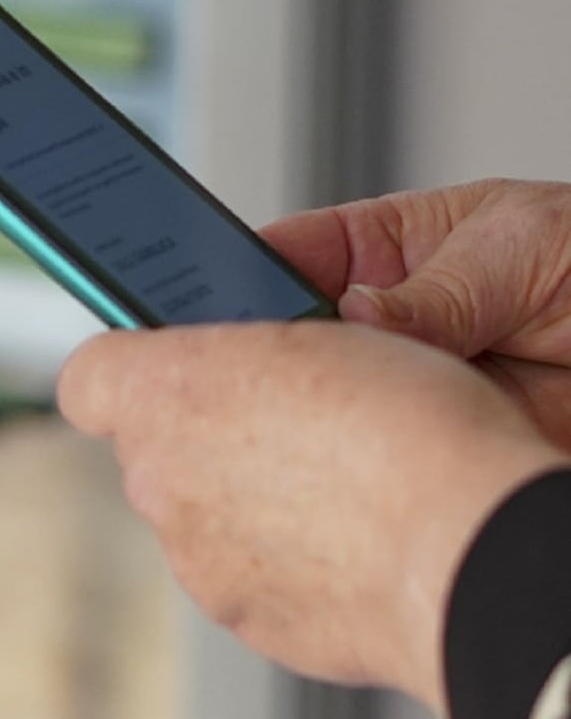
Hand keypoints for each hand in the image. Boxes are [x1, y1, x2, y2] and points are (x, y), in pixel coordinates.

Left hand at [58, 321, 566, 710]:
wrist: (464, 546)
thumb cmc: (405, 430)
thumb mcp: (321, 335)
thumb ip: (247, 354)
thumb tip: (238, 362)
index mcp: (162, 393)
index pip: (89, 377)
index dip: (130, 370)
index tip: (169, 364)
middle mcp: (158, 480)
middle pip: (154, 449)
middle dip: (208, 437)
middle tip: (289, 424)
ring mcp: (193, 558)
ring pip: (201, 517)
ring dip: (249, 503)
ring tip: (338, 488)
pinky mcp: (241, 616)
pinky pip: (248, 576)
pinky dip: (287, 562)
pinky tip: (350, 543)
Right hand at [266, 179, 570, 442]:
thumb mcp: (512, 249)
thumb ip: (431, 291)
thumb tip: (357, 318)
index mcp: (378, 250)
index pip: (283, 258)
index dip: (236, 276)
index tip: (208, 301)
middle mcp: (381, 325)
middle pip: (290, 343)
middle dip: (272, 356)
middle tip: (271, 367)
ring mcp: (407, 389)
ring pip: (332, 409)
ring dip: (326, 415)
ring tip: (332, 411)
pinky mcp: (438, 449)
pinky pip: (387, 464)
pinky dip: (375, 469)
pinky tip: (372, 458)